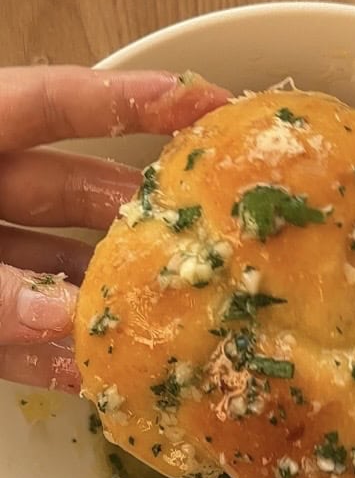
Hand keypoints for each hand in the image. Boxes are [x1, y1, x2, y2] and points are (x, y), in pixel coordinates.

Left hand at [0, 65, 228, 391]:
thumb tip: (61, 314)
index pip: (57, 103)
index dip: (134, 99)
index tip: (211, 105)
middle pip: (74, 194)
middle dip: (139, 220)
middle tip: (207, 239)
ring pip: (54, 270)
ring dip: (104, 303)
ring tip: (170, 324)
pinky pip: (16, 331)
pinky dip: (50, 356)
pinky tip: (97, 378)